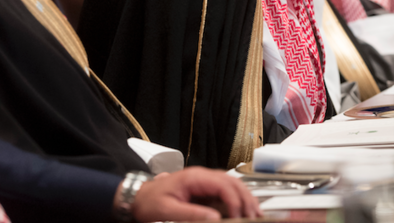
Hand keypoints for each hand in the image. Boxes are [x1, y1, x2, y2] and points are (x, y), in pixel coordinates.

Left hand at [123, 167, 261, 221]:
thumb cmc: (150, 203)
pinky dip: (237, 200)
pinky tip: (244, 210)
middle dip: (246, 198)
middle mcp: (203, 176)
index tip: (238, 217)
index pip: (223, 185)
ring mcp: (205, 181)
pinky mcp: (205, 189)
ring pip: (232, 185)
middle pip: (232, 182)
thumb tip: (216, 218)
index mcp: (195, 178)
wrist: (138, 197)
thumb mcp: (167, 211)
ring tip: (255, 213)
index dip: (234, 201)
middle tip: (255, 216)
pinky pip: (226, 191)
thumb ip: (191, 214)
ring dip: (245, 198)